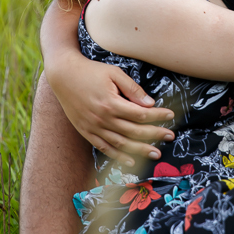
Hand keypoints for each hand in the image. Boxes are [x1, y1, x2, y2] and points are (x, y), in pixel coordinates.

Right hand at [46, 54, 174, 166]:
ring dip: (140, 150)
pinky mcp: (87, 132)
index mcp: (111, 103)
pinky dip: (118, 156)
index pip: (141, 115)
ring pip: (121, 144)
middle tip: (170, 136)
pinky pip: (105, 148)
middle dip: (155, 135)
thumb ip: (132, 89)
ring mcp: (94, 128)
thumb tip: (150, 104)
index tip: (170, 115)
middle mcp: (103, 119)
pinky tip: (131, 161)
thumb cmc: (91, 71)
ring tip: (157, 153)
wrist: (63, 75)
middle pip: (134, 132)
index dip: (158, 116)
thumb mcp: (114, 73)